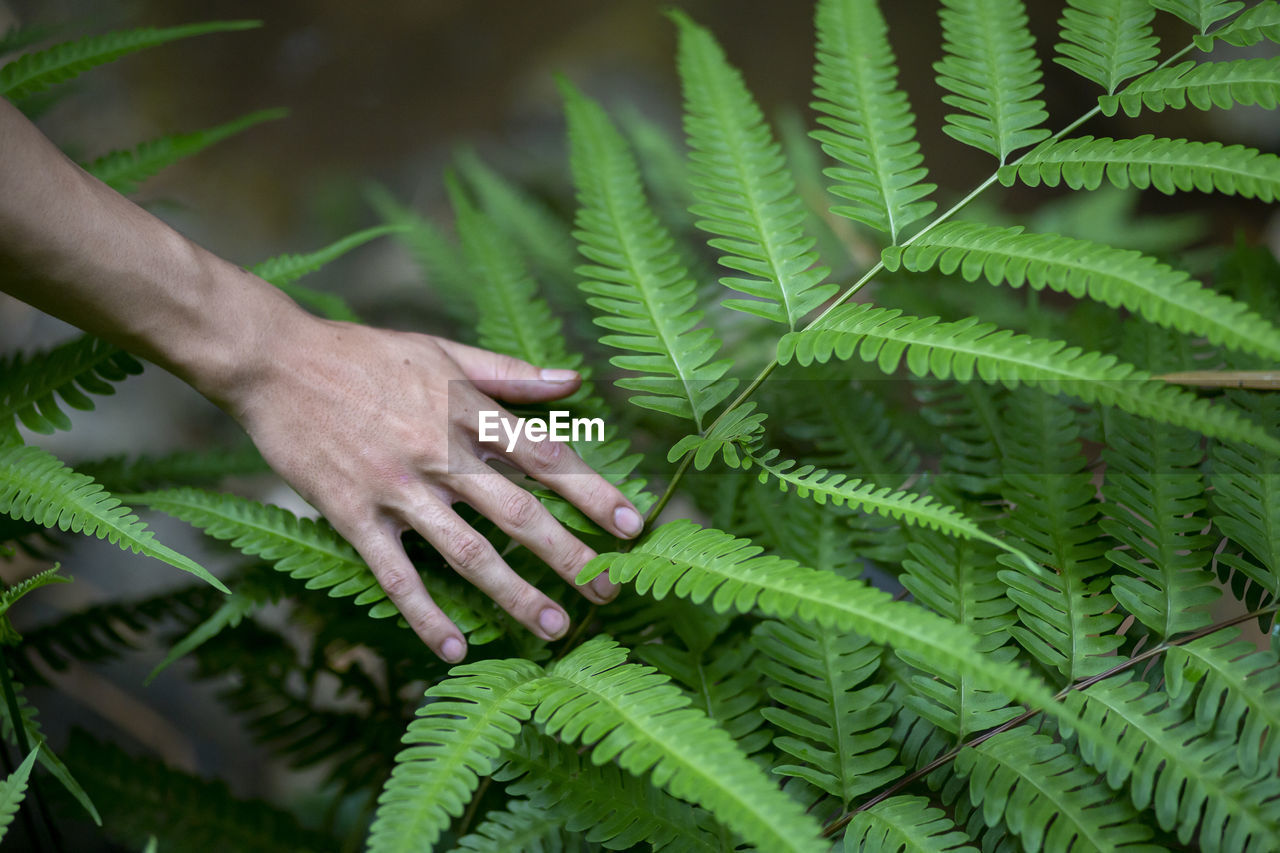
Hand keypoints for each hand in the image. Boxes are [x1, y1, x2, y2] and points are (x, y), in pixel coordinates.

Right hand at [220, 310, 643, 662]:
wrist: (275, 362)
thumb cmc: (363, 354)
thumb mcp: (441, 351)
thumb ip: (509, 372)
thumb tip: (574, 379)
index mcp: (465, 410)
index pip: (544, 455)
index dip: (592, 491)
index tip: (632, 526)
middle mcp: (438, 452)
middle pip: (517, 511)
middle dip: (568, 555)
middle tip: (608, 592)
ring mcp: (396, 487)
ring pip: (465, 550)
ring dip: (512, 593)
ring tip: (552, 627)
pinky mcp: (352, 514)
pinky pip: (395, 573)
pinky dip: (425, 613)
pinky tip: (455, 648)